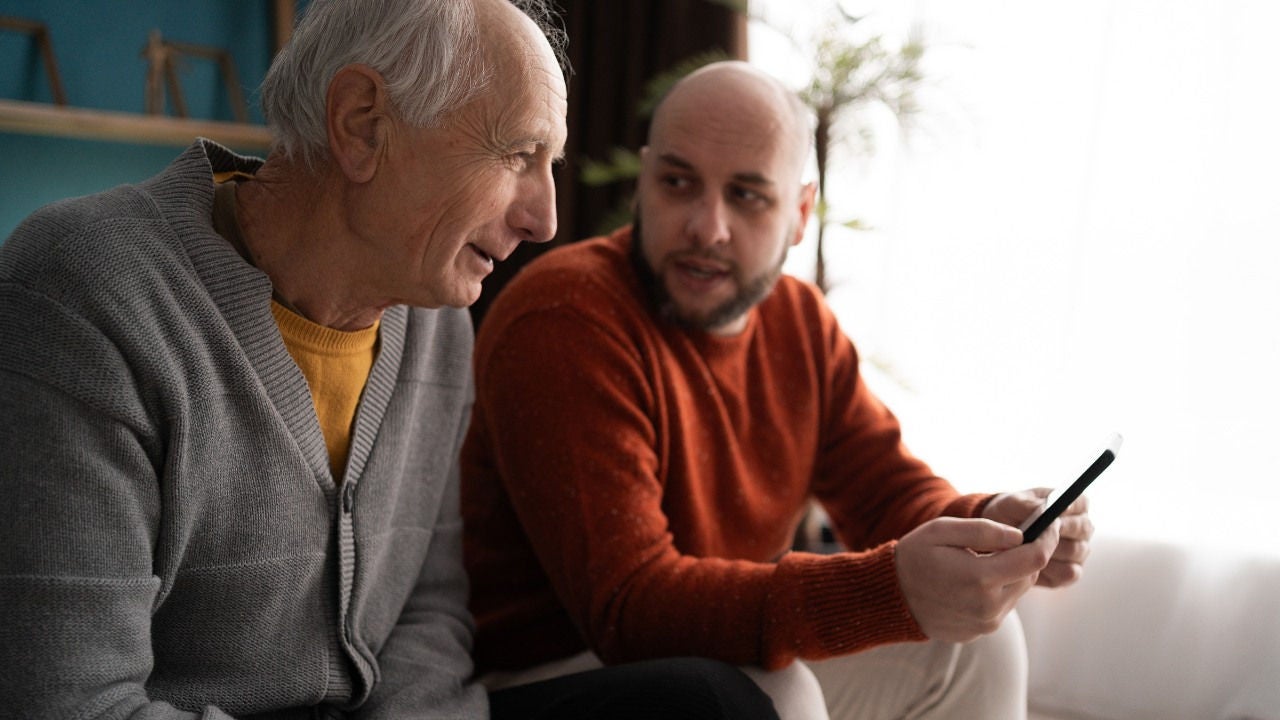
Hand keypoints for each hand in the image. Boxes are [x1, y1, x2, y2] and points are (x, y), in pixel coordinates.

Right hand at [894, 517, 1056, 641]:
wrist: (890, 598)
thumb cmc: (914, 558)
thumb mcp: (941, 531)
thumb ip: (983, 530)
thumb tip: (1020, 535)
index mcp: (980, 577)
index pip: (1036, 558)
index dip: (1047, 536)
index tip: (1048, 522)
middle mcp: (989, 606)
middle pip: (1031, 575)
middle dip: (1025, 555)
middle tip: (1007, 540)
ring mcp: (986, 623)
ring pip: (1018, 591)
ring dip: (1010, 573)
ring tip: (981, 560)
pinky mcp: (981, 631)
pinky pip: (1002, 606)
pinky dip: (996, 590)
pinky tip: (971, 580)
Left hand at [983, 489, 1093, 586]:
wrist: (1000, 540)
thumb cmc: (1010, 515)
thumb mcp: (1011, 504)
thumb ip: (1026, 504)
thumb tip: (1043, 508)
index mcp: (1072, 504)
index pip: (1081, 503)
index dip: (1070, 508)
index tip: (1054, 514)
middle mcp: (1081, 528)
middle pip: (1082, 529)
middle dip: (1059, 531)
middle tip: (1037, 533)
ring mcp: (1078, 551)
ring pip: (1075, 551)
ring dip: (1051, 550)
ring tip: (1029, 548)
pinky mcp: (1071, 572)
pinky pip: (1068, 572)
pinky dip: (1051, 570)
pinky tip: (1033, 566)